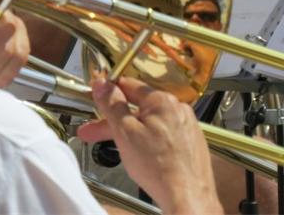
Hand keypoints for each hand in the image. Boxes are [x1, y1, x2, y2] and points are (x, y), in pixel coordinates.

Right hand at [77, 77, 222, 214]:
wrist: (187, 198)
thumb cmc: (159, 168)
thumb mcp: (125, 131)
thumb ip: (111, 105)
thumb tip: (102, 85)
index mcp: (162, 101)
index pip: (128, 85)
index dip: (107, 92)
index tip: (95, 98)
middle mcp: (178, 109)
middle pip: (137, 107)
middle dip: (113, 120)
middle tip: (93, 130)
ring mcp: (186, 127)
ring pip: (149, 122)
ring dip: (129, 131)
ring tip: (116, 146)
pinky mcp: (189, 143)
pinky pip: (162, 134)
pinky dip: (147, 141)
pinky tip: (140, 154)